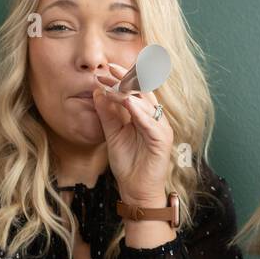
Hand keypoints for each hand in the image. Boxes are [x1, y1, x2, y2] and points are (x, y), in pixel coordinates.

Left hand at [91, 61, 172, 206]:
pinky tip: (128, 103)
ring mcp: (160, 128)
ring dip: (129, 92)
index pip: (134, 91)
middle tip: (108, 69)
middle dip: (125, 78)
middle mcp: (154, 118)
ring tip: (113, 83)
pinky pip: (151, 122)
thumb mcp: (112, 135)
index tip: (102, 72)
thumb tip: (98, 93)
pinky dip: (140, 112)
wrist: (136, 189)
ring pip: (146, 104)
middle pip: (142, 91)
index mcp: (144, 115)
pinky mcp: (162, 140)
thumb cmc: (128, 164)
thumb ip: (107, 115)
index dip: (120, 79)